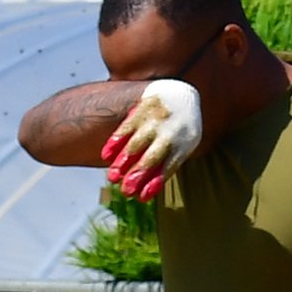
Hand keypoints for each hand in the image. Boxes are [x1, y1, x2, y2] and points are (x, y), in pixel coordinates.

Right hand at [102, 78, 202, 200]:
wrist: (180, 94)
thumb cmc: (178, 130)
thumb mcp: (180, 146)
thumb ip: (164, 166)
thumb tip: (146, 192)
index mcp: (185, 143)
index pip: (170, 165)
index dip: (155, 182)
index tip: (142, 197)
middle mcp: (171, 130)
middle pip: (153, 156)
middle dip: (139, 173)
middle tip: (126, 191)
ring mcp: (156, 118)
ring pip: (137, 142)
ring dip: (124, 161)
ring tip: (112, 178)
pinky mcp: (142, 108)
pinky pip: (127, 126)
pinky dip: (116, 140)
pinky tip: (106, 156)